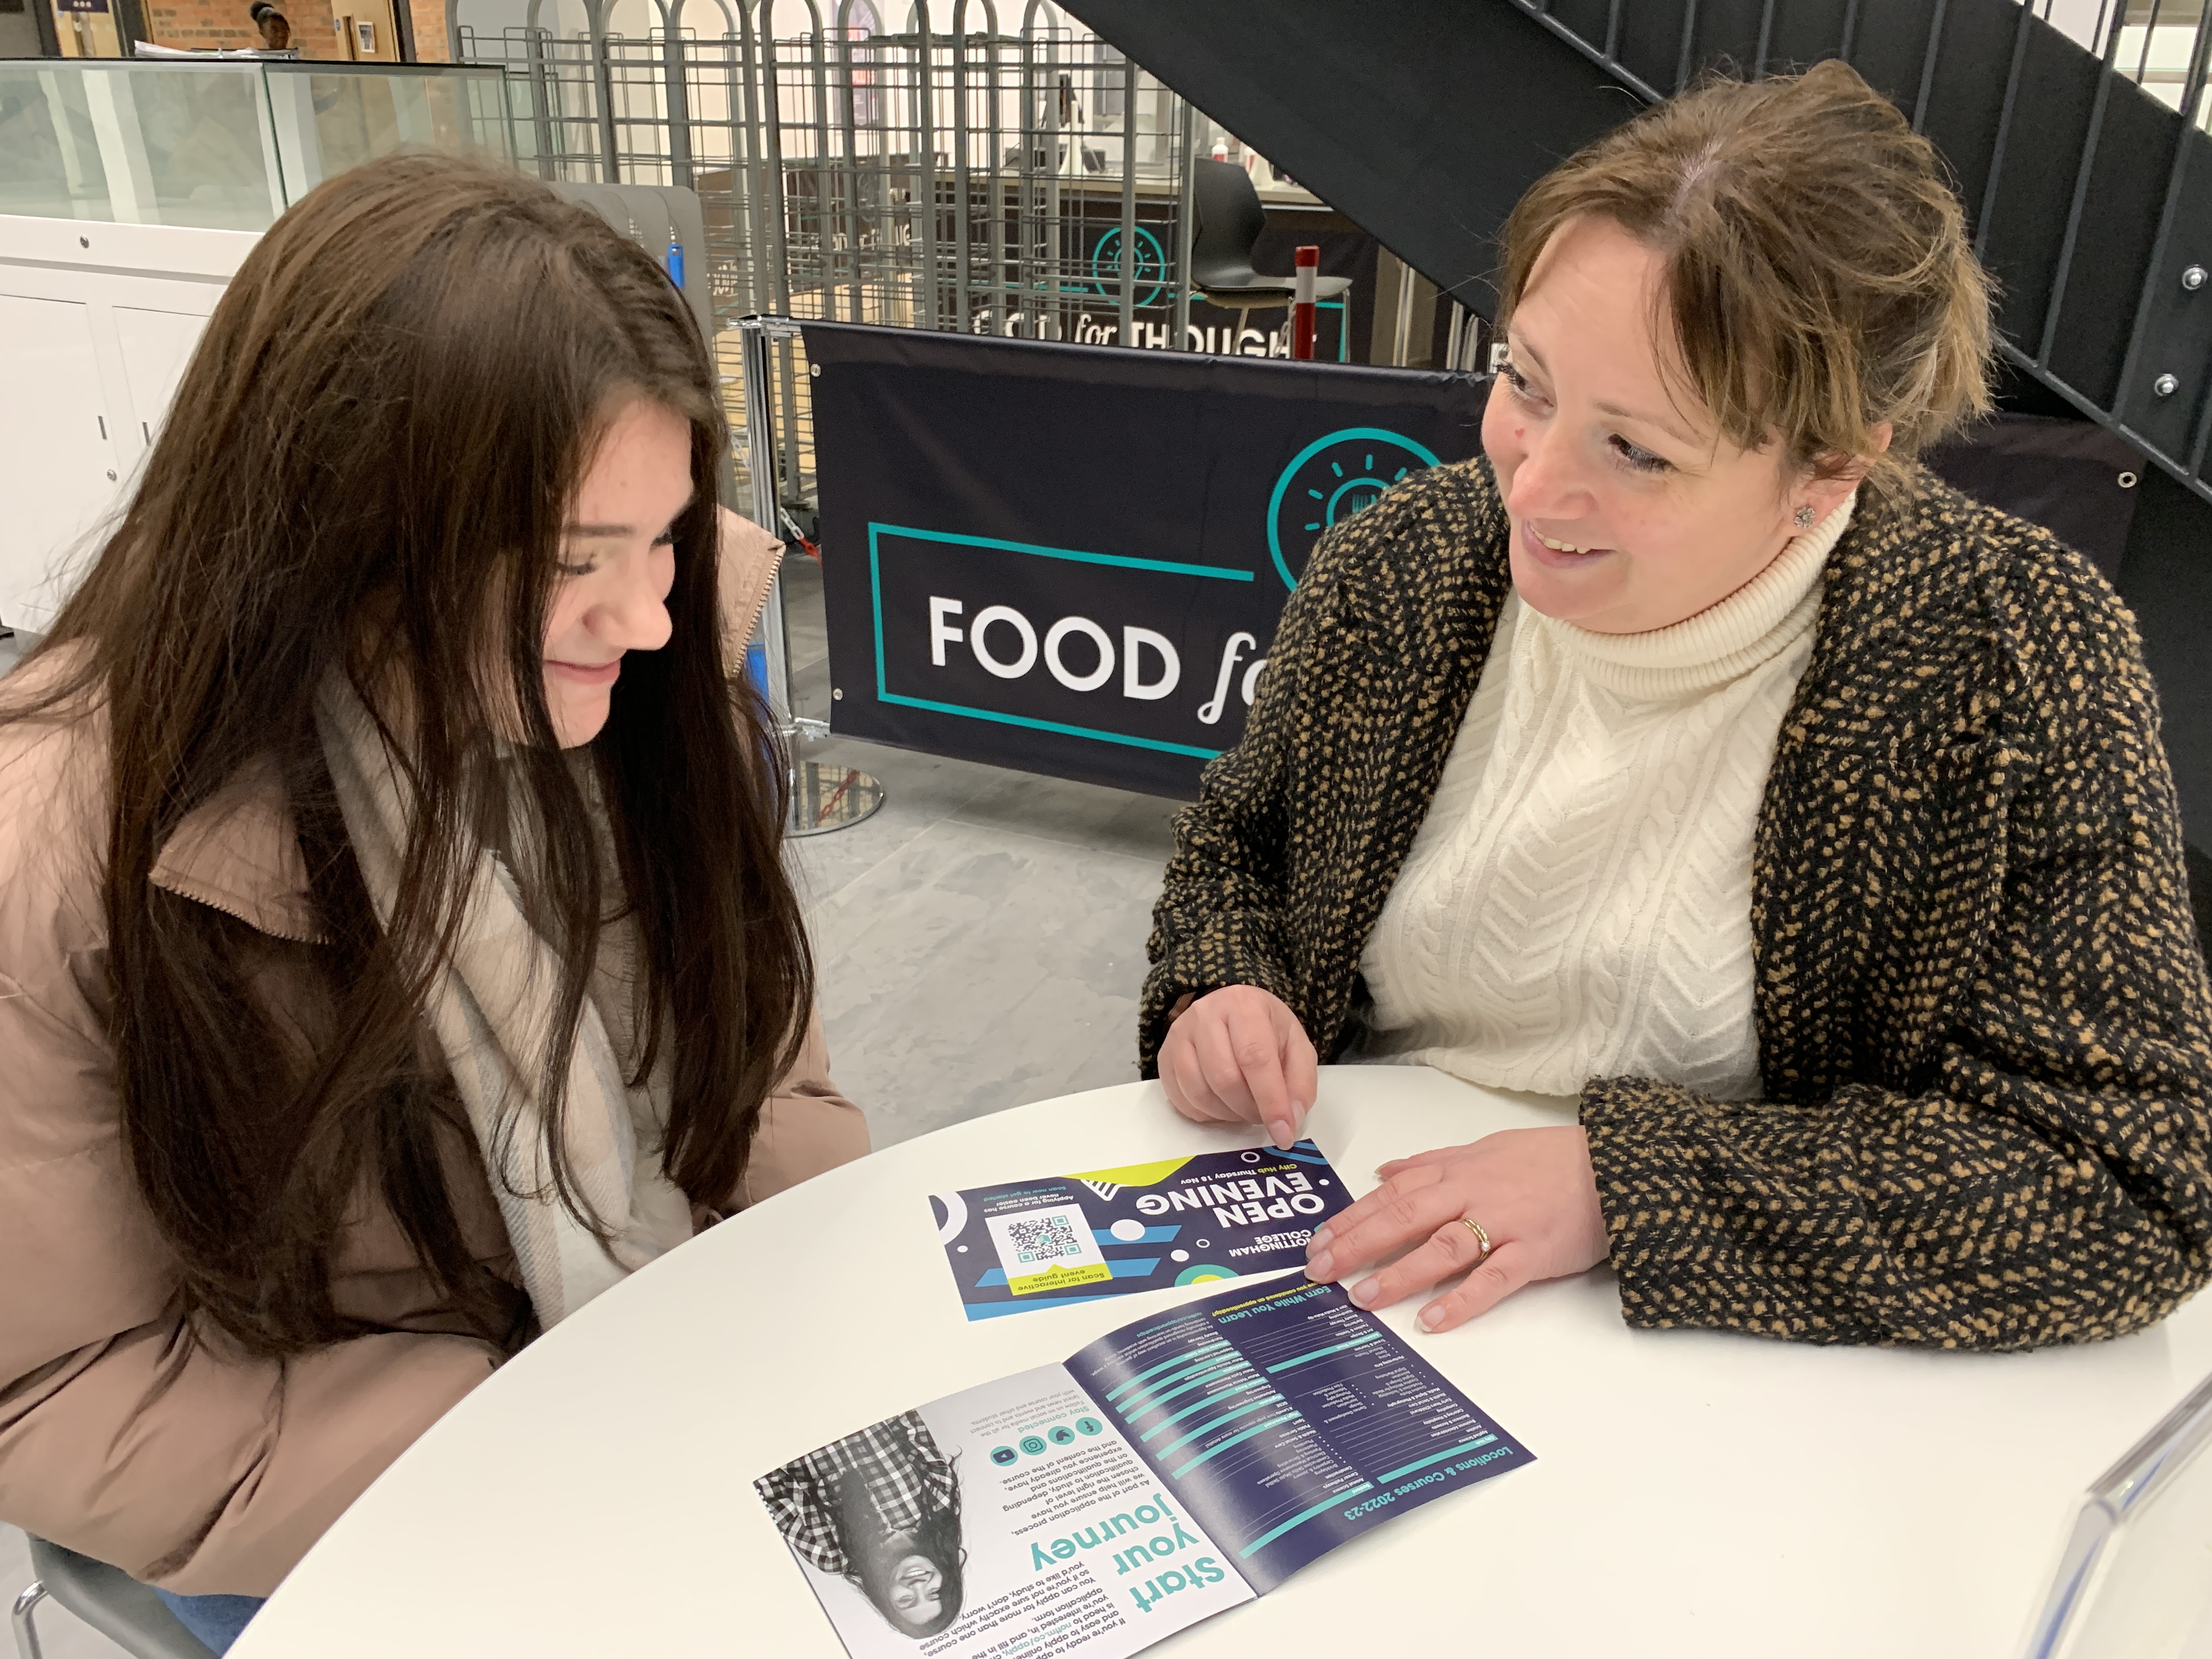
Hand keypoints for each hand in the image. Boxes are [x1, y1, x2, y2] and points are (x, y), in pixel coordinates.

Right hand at [1157, 985, 1317, 1148]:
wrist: (1232, 1013)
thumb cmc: (1266, 1030)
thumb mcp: (1296, 1047)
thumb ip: (1300, 1082)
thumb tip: (1290, 1121)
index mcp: (1244, 1005)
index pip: (1255, 1057)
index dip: (1271, 1101)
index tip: (1283, 1133)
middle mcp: (1205, 1014)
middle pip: (1224, 1078)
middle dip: (1248, 1109)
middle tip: (1263, 1116)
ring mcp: (1179, 1035)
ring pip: (1199, 1092)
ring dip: (1227, 1114)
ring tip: (1243, 1109)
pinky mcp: (1164, 1056)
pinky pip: (1180, 1100)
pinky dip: (1205, 1114)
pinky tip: (1221, 1105)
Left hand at [1304, 1127, 1607, 1331]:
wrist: (1613, 1167)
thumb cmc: (1548, 1160)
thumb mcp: (1483, 1148)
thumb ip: (1431, 1161)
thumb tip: (1385, 1171)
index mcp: (1458, 1169)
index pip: (1392, 1194)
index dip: (1352, 1218)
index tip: (1317, 1240)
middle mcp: (1473, 1193)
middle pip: (1404, 1217)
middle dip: (1357, 1244)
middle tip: (1321, 1270)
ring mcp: (1503, 1223)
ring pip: (1441, 1247)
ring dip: (1399, 1273)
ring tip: (1363, 1297)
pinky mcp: (1533, 1253)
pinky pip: (1492, 1280)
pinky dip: (1461, 1300)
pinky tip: (1432, 1319)